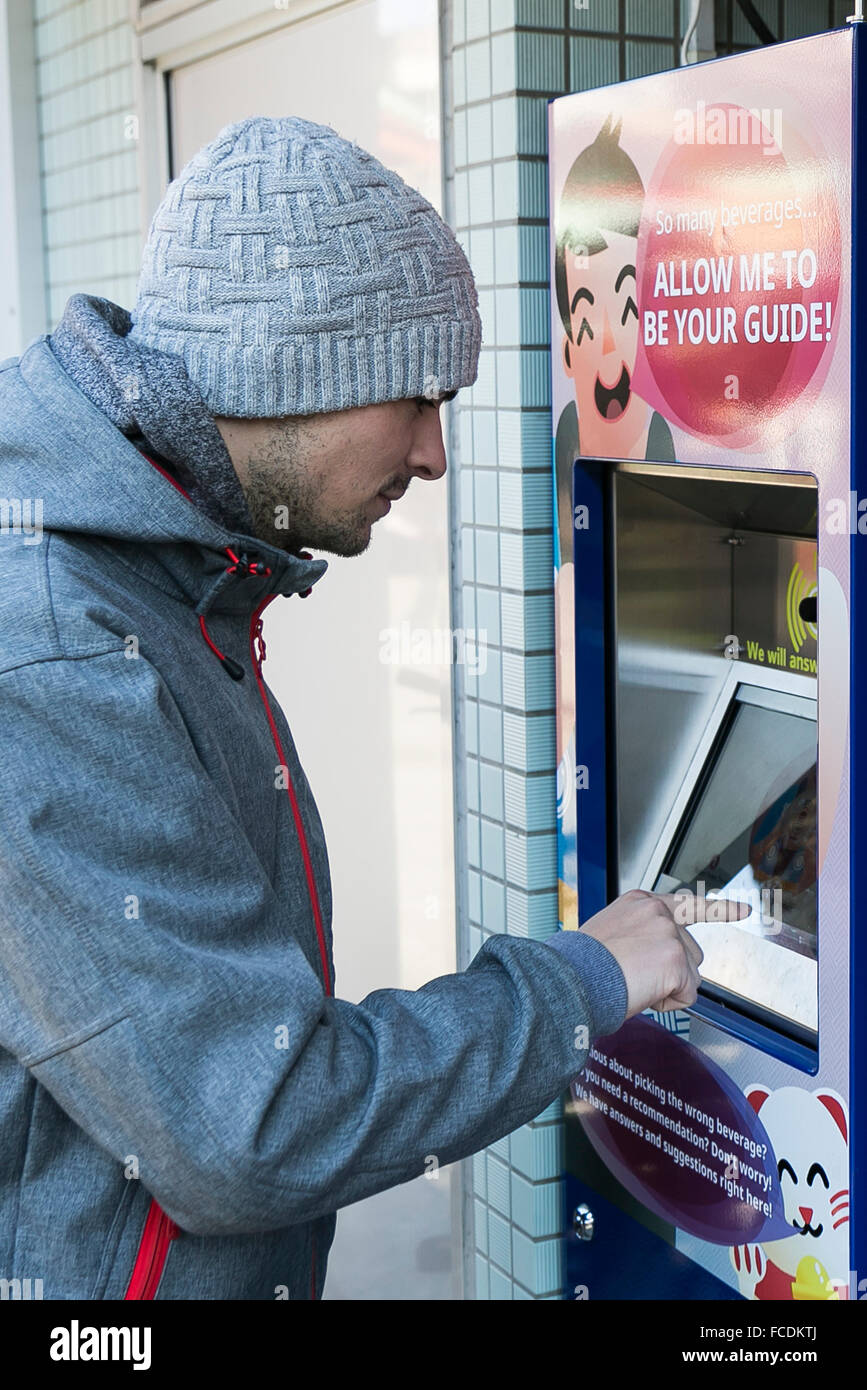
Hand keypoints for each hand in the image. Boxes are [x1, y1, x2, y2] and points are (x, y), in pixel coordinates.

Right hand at [580, 888, 750, 1017]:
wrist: (572, 978)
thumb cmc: (581, 966)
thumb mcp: (612, 935)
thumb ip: (641, 936)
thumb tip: (655, 959)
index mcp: (641, 902)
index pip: (689, 904)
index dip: (721, 910)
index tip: (745, 911)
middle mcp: (658, 911)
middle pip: (692, 952)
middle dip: (672, 972)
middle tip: (634, 976)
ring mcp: (669, 934)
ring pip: (691, 975)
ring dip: (668, 987)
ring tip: (633, 982)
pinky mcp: (677, 959)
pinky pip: (687, 994)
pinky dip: (667, 1002)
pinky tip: (641, 991)